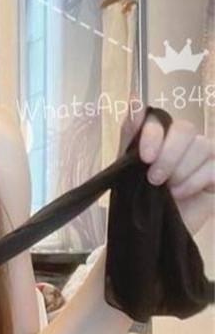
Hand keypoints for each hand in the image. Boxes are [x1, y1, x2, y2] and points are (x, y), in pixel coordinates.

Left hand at [122, 101, 214, 235]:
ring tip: (167, 191)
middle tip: (155, 179)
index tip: (144, 157)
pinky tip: (180, 194)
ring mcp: (203, 158)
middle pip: (186, 129)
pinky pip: (214, 166)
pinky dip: (195, 180)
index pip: (162, 119)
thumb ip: (131, 134)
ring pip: (202, 146)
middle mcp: (183, 143)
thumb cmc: (136, 201)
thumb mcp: (127, 168)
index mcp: (159, 137)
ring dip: (181, 170)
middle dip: (169, 153)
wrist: (146, 234)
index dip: (154, 133)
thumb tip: (135, 99)